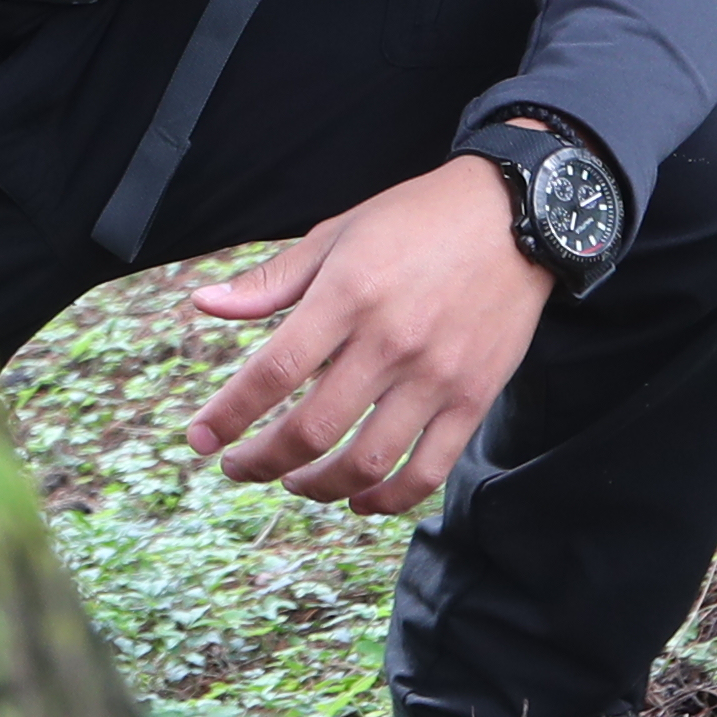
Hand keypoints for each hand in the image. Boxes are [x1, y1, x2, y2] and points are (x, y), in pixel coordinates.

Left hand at [183, 159, 551, 516]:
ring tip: (296, 481)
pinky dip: (388, 499)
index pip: (273, 373)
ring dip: (319, 487)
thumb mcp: (337, 234)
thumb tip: (205, 304)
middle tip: (240, 466)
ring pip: (366, 462)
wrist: (515, 216)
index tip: (202, 439)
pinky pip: (428, 470)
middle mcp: (390, 341)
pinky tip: (361, 500)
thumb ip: (271, 281)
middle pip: (313, 429)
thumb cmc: (417, 220)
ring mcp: (436, 376)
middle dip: (263, 462)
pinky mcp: (473, 398)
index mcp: (348, 295)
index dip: (229, 415)